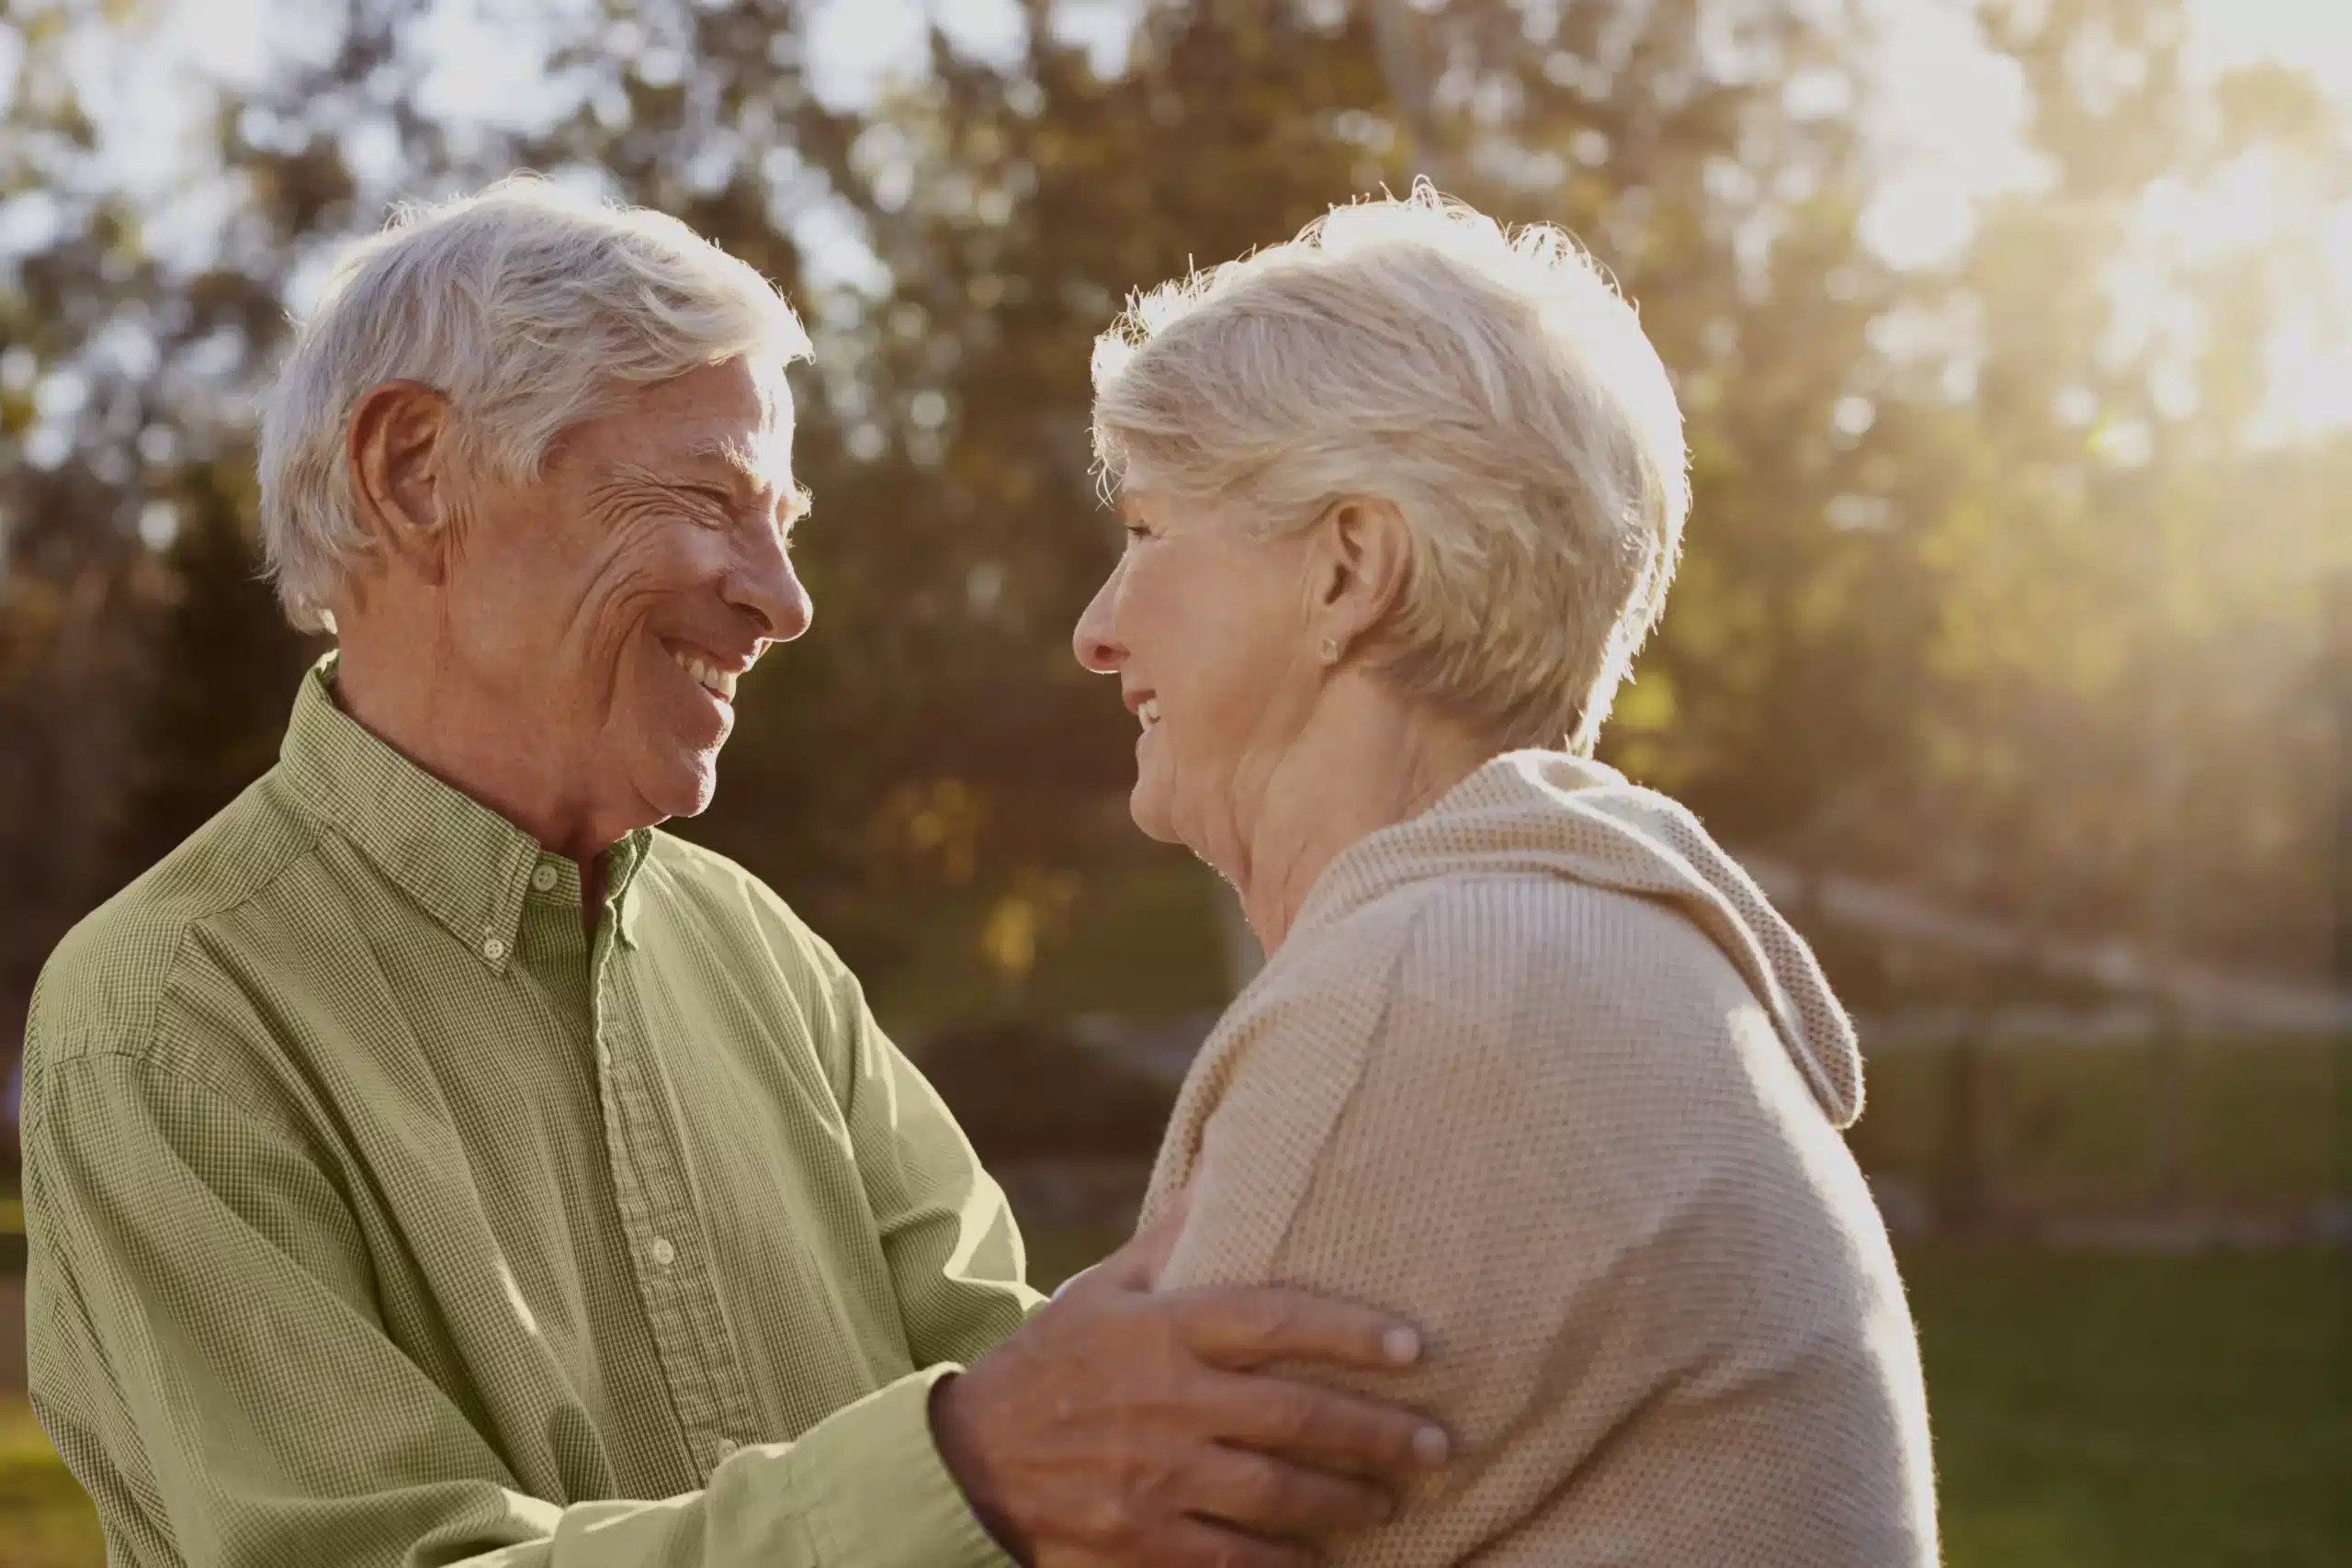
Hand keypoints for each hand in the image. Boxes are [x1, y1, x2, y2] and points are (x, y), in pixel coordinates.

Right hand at [931, 1207, 1448, 1567]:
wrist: (968, 1465)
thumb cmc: (1052, 1364)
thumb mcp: (1102, 1289)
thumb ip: (1171, 1234)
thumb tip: (1223, 1158)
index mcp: (1163, 1330)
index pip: (1274, 1322)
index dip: (1351, 1334)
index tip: (1415, 1347)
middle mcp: (1167, 1403)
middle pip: (1296, 1419)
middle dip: (1379, 1435)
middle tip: (1439, 1444)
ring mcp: (1156, 1479)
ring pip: (1277, 1496)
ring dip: (1348, 1501)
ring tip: (1393, 1500)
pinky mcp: (1142, 1543)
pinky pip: (1235, 1559)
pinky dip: (1287, 1563)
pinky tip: (1325, 1559)